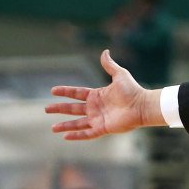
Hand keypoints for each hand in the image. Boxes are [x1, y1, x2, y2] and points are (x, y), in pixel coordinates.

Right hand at [46, 50, 163, 139]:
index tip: (53, 91)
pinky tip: (66, 137)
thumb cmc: (133, 91)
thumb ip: (110, 65)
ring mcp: (99, 119)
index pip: (77, 93)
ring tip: (52, 128)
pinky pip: (87, 133)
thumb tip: (105, 51)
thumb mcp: (120, 75)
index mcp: (98, 95)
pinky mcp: (103, 128)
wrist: (142, 105)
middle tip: (46, 109)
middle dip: (59, 109)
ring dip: (65, 125)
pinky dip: (77, 135)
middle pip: (73, 109)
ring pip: (77, 123)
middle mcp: (96, 108)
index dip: (65, 92)